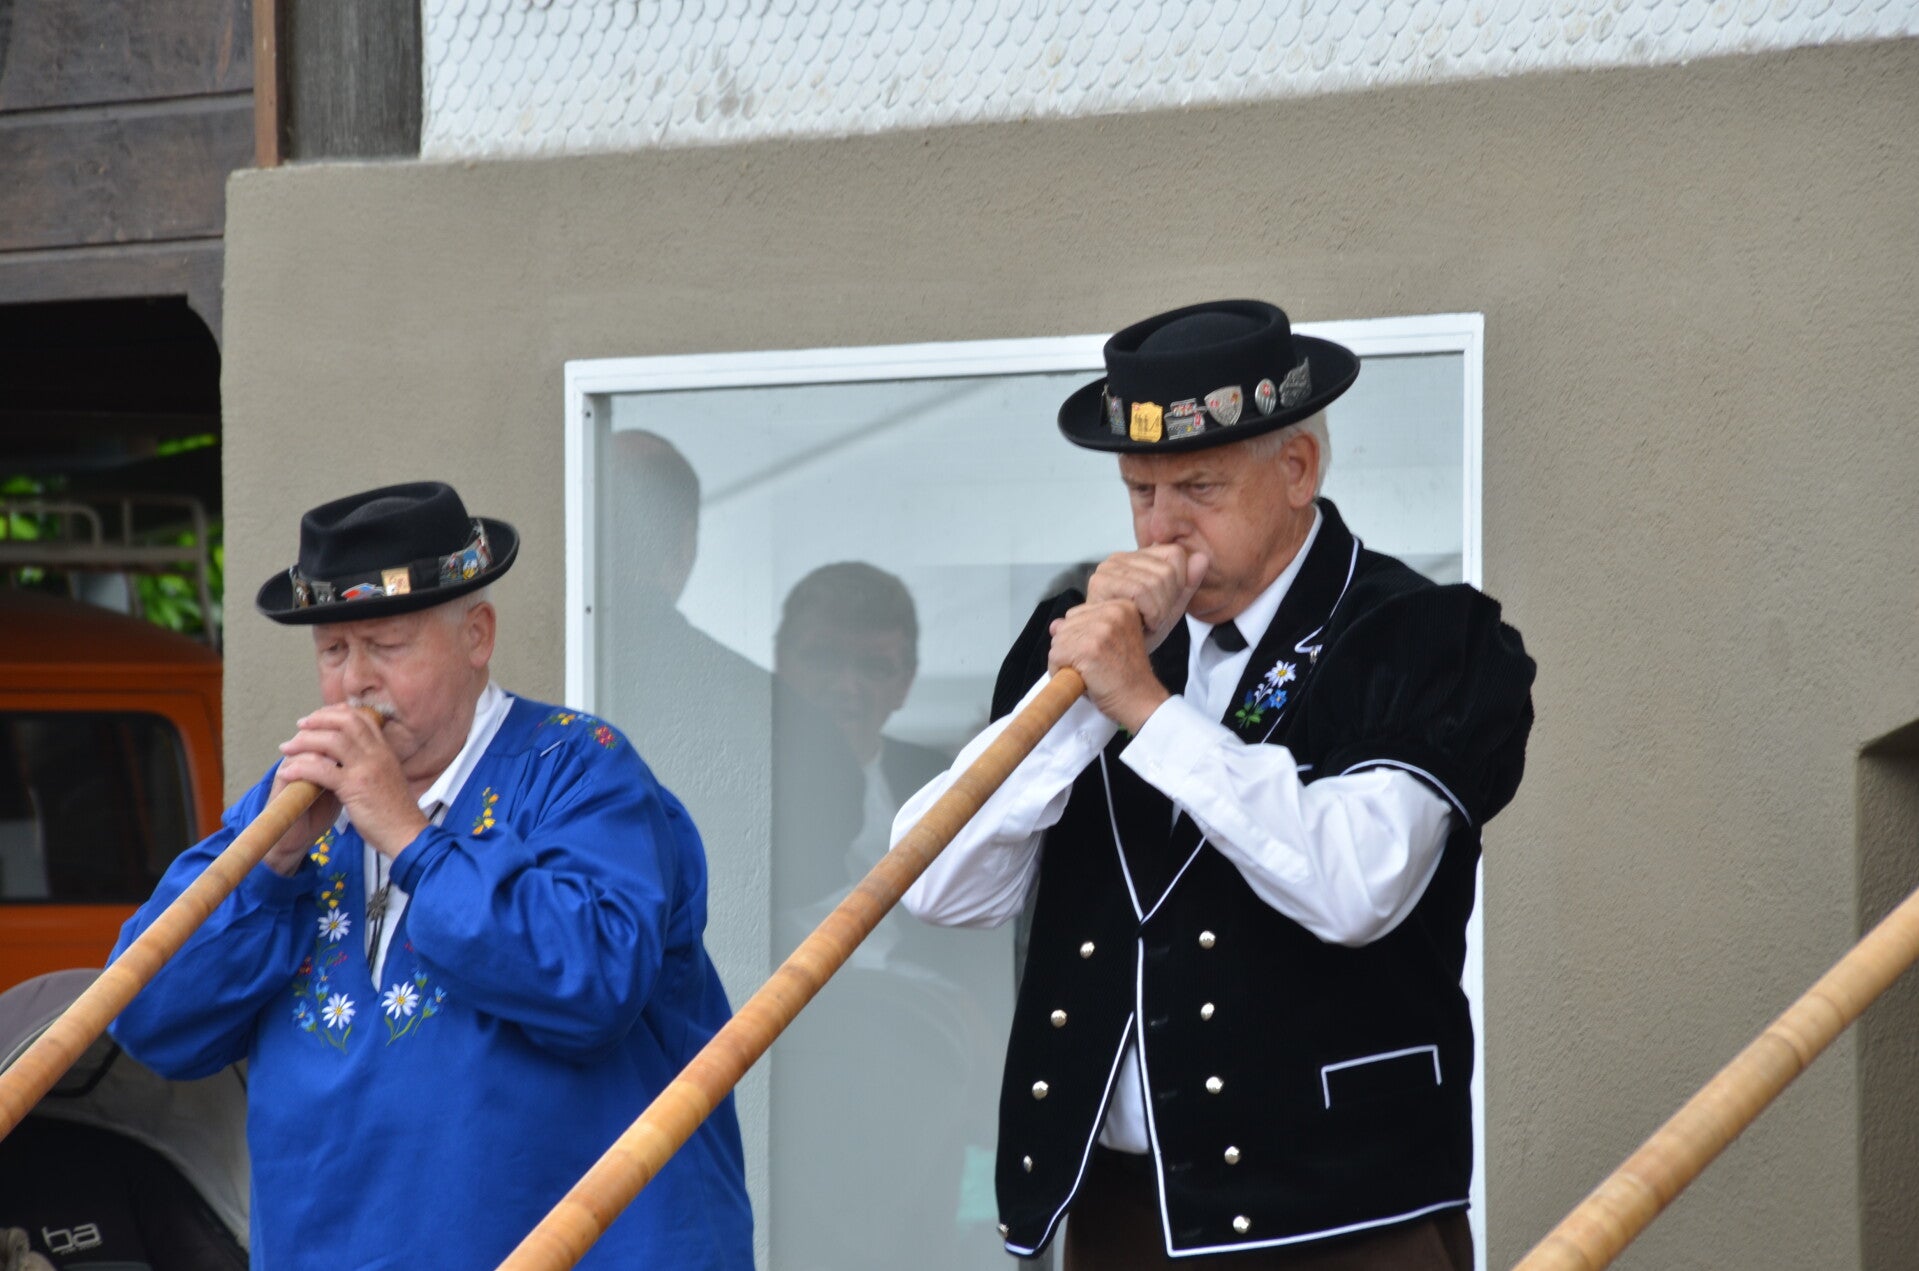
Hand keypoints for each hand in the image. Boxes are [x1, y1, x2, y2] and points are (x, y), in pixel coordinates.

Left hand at [268, 706, 426, 867]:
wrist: (407, 834)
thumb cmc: (396, 812)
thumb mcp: (389, 778)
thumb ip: (373, 764)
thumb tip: (353, 758)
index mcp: (385, 751)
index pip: (362, 718)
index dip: (338, 712)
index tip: (320, 716)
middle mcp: (377, 754)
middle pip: (346, 721)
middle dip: (319, 719)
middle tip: (301, 725)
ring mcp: (367, 768)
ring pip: (331, 740)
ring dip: (304, 741)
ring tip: (287, 747)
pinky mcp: (355, 787)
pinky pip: (321, 769)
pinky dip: (300, 767)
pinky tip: (287, 772)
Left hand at [1047, 600, 1170, 733]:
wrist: (1140, 700)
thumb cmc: (1126, 676)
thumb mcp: (1111, 641)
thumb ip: (1084, 628)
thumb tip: (1055, 624)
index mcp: (1121, 607)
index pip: (1076, 614)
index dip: (1079, 637)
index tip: (1096, 653)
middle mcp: (1112, 613)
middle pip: (1065, 626)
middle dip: (1070, 649)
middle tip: (1092, 666)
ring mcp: (1099, 630)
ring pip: (1058, 641)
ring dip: (1065, 661)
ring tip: (1087, 673)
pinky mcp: (1087, 649)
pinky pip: (1055, 657)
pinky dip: (1059, 672)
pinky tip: (1079, 679)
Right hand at [1083, 544, 1208, 652]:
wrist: (1114, 661)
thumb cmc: (1138, 634)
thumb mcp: (1170, 609)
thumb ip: (1188, 584)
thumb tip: (1202, 557)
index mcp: (1135, 559)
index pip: (1175, 553)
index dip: (1179, 584)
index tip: (1162, 606)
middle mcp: (1119, 559)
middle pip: (1168, 569)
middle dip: (1167, 602)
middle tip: (1151, 619)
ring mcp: (1107, 569)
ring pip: (1156, 580)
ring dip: (1158, 611)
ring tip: (1143, 622)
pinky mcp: (1099, 582)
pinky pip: (1141, 591)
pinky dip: (1148, 613)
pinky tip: (1137, 624)